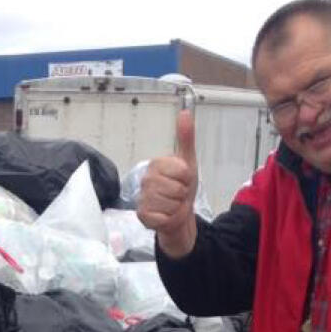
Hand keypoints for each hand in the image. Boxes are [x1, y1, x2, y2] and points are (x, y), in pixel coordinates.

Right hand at [136, 109, 198, 257]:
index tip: (183, 180)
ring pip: (170, 204)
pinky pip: (162, 217)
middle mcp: (146, 179)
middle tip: (178, 194)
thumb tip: (185, 112)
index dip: (187, 179)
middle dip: (182, 195)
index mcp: (156, 164)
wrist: (179, 214)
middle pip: (177, 189)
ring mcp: (142, 197)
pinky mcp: (142, 214)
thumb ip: (186, 138)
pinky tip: (166, 215)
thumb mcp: (188, 162)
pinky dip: (169, 219)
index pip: (182, 172)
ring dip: (177, 208)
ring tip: (173, 204)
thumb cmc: (182, 188)